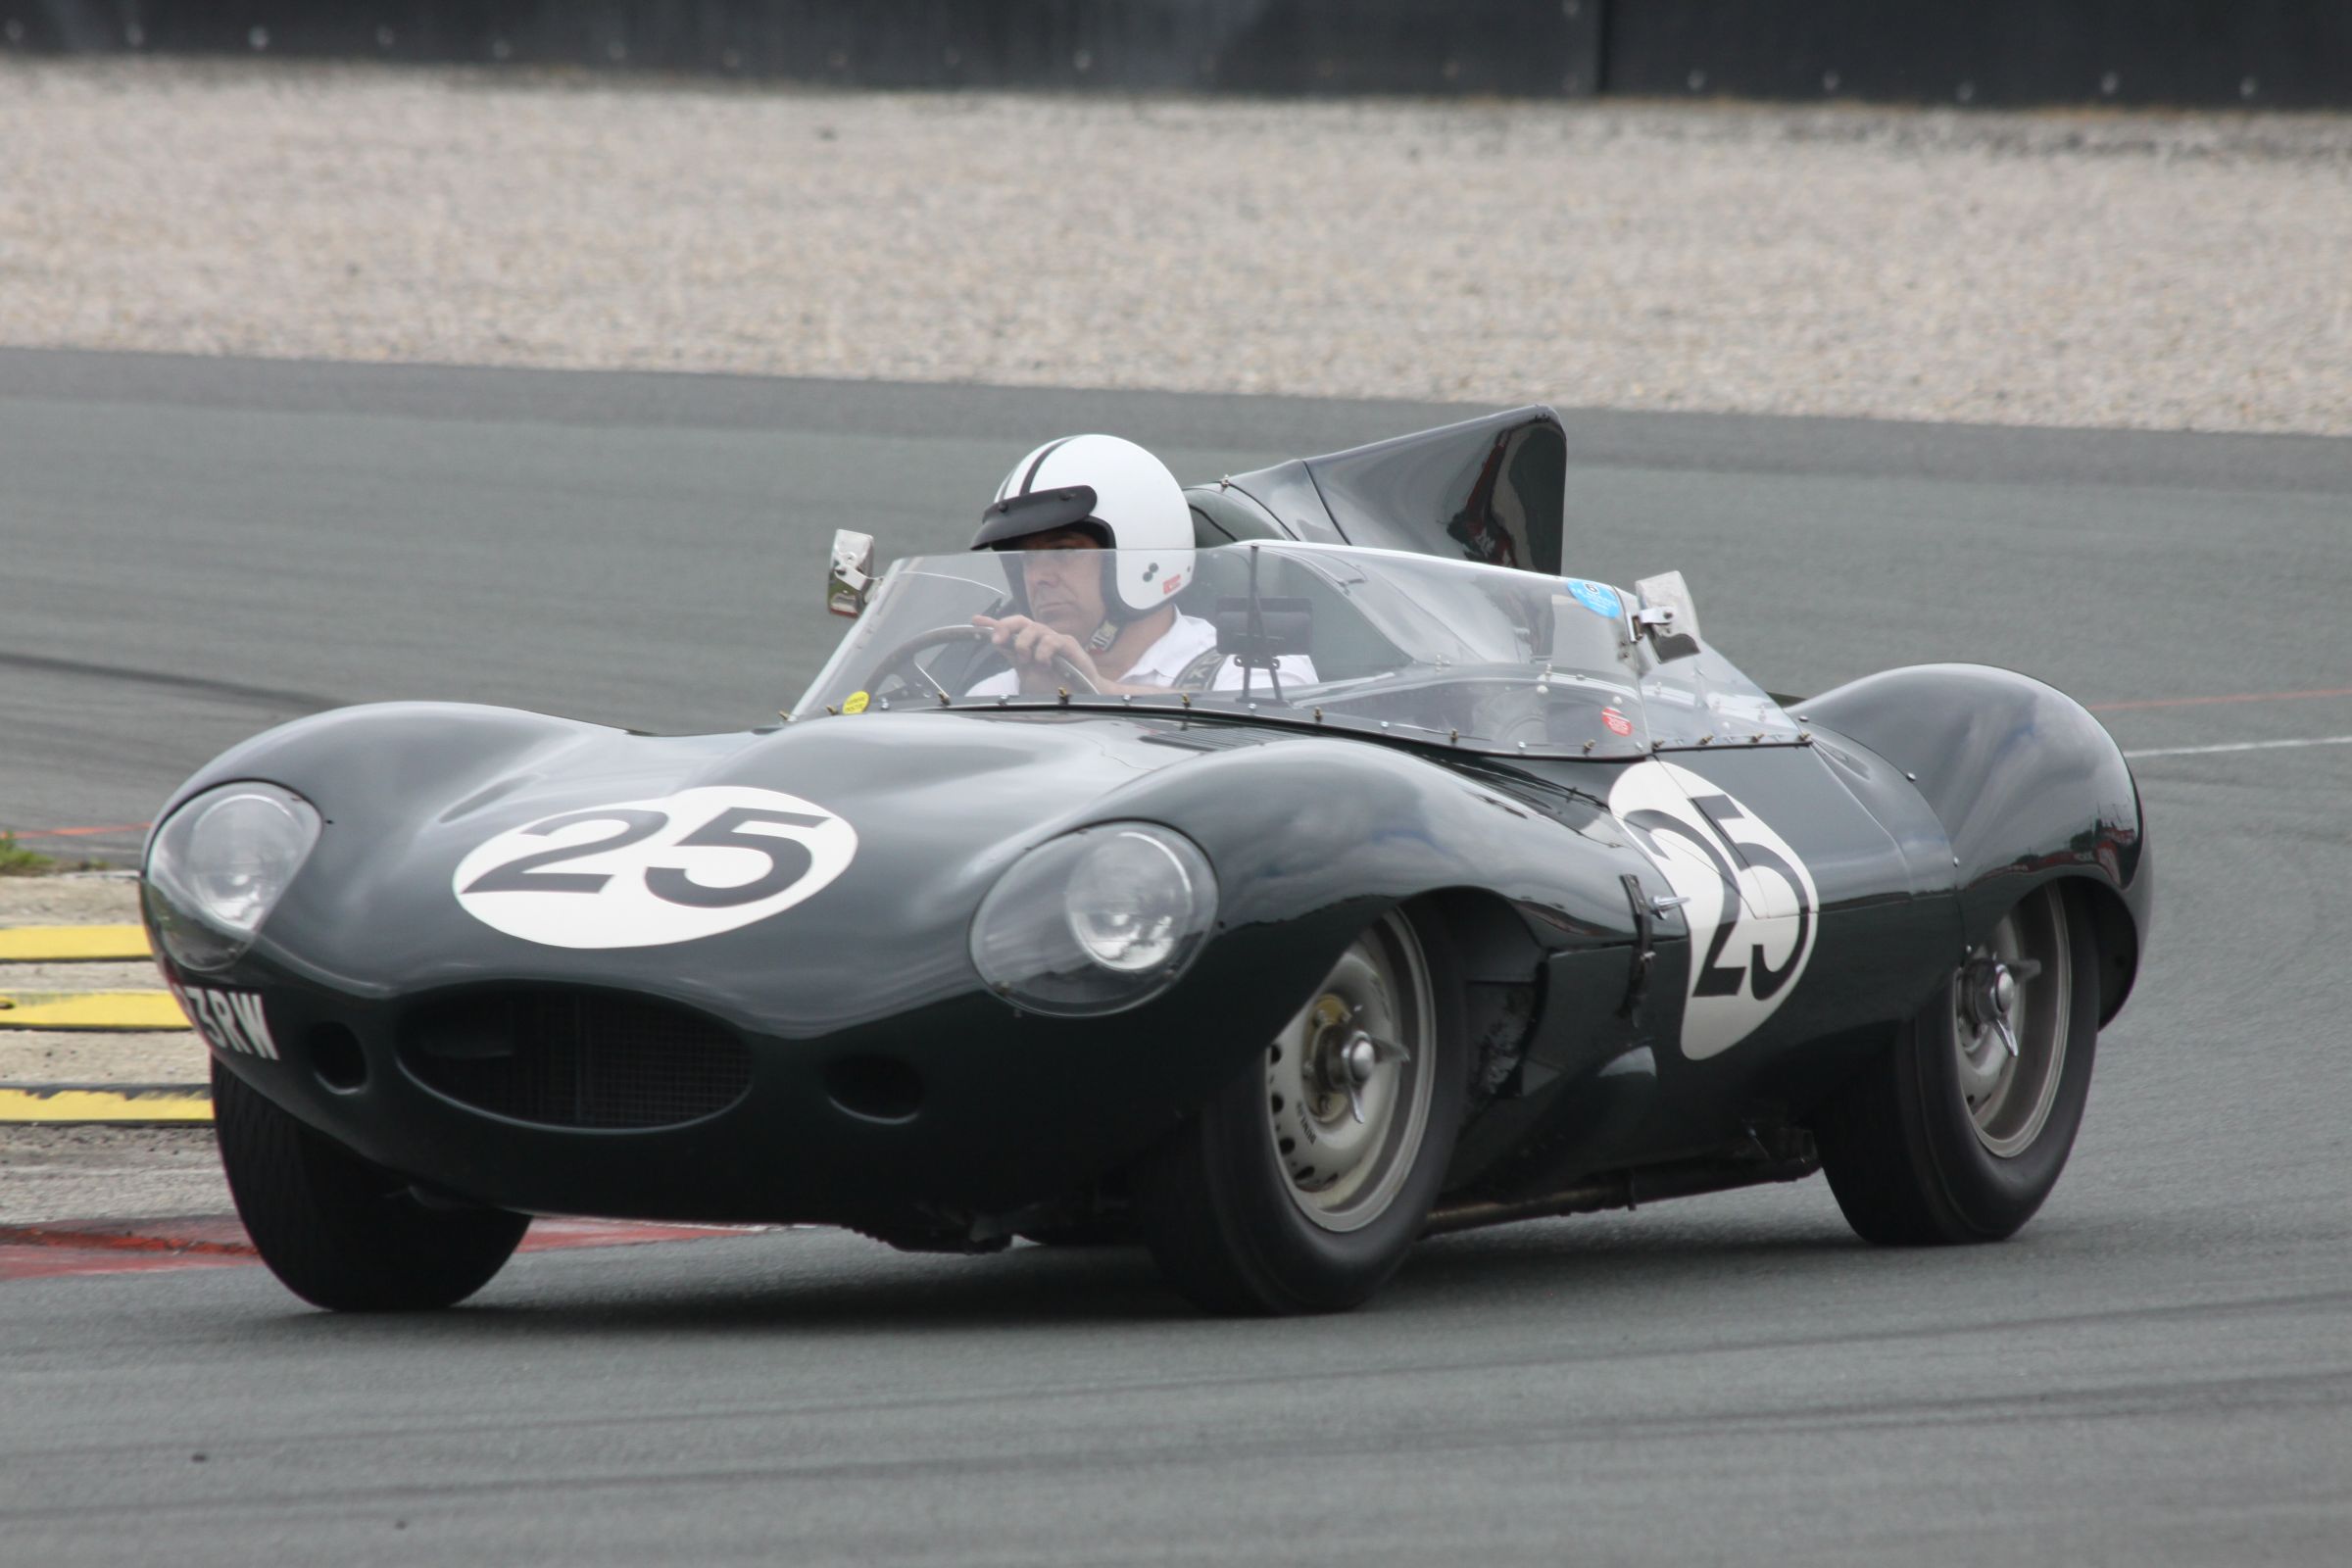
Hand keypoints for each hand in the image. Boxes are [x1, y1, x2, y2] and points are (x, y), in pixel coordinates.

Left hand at [972, 614, 1105, 692]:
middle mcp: (1040, 637)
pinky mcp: (1069, 646)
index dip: (993, 622)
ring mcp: (1055, 639)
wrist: (1079, 696)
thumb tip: (996, 643)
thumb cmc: (1054, 685)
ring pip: (1034, 628)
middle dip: (1005, 627)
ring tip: (1027, 660)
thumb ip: (1013, 658)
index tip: (976, 621)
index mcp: (1028, 643)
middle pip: (1020, 621)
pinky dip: (1043, 651)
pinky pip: (1052, 641)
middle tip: (998, 641)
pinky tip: (1043, 663)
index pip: (1010, 628)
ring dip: (1024, 643)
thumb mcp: (1027, 674)